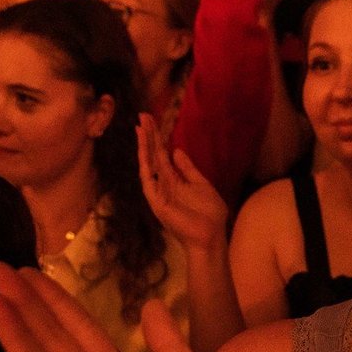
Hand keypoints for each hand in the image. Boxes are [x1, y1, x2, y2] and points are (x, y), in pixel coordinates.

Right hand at [137, 115, 228, 252]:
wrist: (210, 236)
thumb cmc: (209, 214)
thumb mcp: (201, 184)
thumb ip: (188, 169)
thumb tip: (177, 150)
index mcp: (174, 180)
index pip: (162, 155)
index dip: (156, 138)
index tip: (151, 120)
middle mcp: (163, 183)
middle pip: (153, 156)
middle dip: (148, 136)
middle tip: (142, 116)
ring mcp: (158, 192)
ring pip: (148, 164)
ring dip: (144, 146)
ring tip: (140, 127)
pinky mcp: (156, 201)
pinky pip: (148, 180)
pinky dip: (145, 165)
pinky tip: (143, 150)